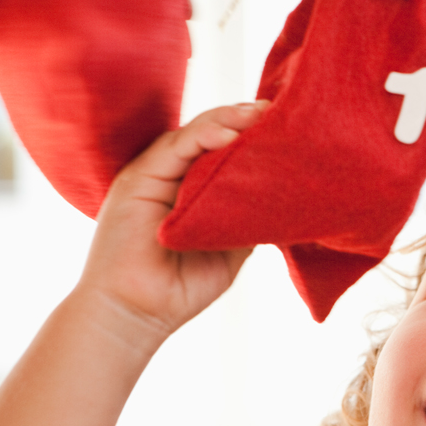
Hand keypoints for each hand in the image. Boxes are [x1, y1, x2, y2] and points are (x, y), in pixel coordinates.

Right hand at [76, 102, 266, 340]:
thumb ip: (246, 221)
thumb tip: (282, 201)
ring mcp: (154, 174)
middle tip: (278, 110)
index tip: (287, 126)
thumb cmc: (180, 289)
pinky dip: (204, 136)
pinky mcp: (138, 177)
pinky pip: (174, 147)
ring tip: (260, 114)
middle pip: (211, 134)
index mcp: (194, 190)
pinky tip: (231, 135)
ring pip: (194, 133)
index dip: (253, 136)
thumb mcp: (229, 251)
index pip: (224, 150)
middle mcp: (173, 176)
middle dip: (244, 118)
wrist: (138, 314)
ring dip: (229, 120)